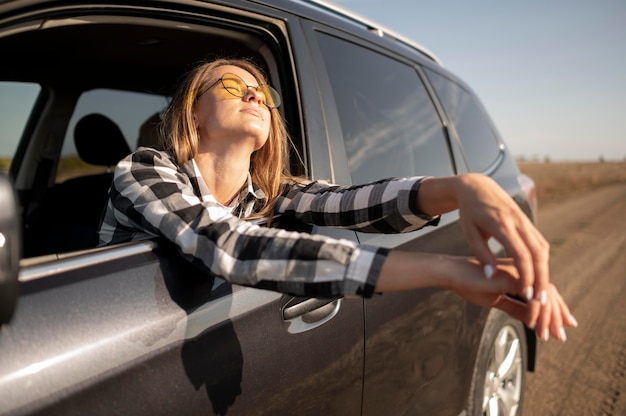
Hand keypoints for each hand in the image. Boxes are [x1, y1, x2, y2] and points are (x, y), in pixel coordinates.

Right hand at [448, 258, 576, 340]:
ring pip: (543, 296)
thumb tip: (531, 320)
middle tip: (561, 335)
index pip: (545, 292)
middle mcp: (524, 271)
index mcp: (521, 275)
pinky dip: (534, 312)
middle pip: (549, 294)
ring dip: (547, 318)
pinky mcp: (512, 277)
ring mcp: (519, 272)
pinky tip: (531, 324)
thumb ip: (515, 308)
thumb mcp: (496, 300)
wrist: (453, 273)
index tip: (562, 325)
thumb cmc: (469, 283)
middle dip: (557, 316)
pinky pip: (530, 297)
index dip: (555, 309)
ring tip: (546, 335)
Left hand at [453, 174, 548, 310]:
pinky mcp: (528, 222)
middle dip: (541, 278)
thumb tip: (491, 277)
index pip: (520, 254)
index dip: (526, 275)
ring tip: (542, 293)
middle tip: (541, 300)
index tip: (526, 294)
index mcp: (501, 224)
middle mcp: (518, 222)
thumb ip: (481, 255)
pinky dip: (542, 261)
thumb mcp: (469, 233)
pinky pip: (540, 243)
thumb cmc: (470, 213)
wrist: (477, 187)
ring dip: (545, 271)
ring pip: (542, 248)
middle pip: (537, 253)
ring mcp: (525, 221)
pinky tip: (539, 276)